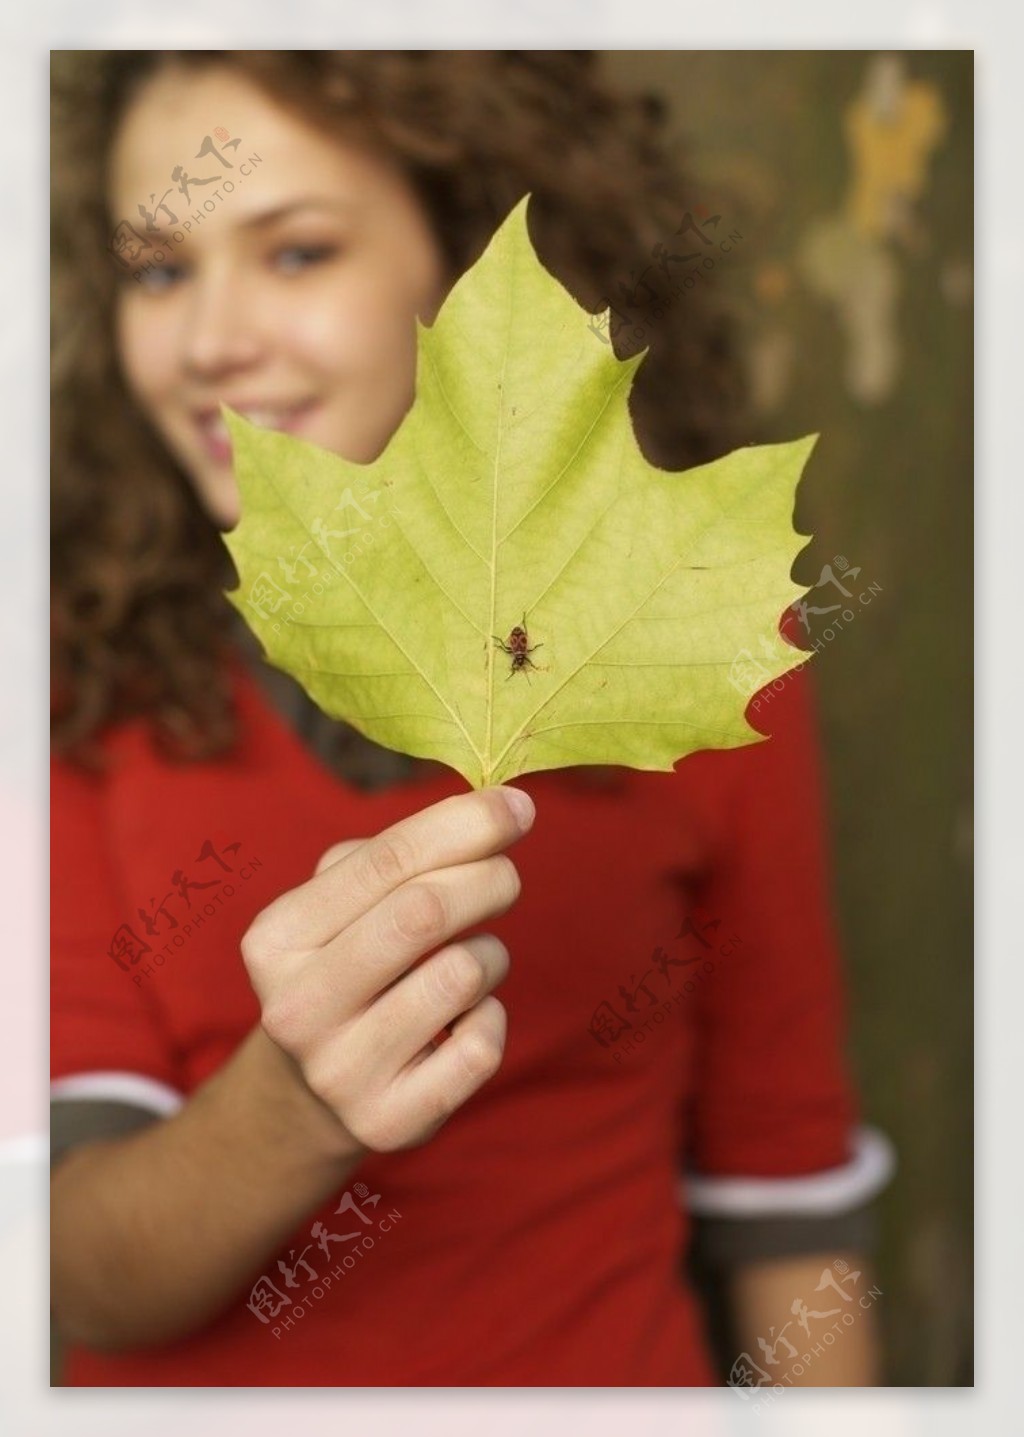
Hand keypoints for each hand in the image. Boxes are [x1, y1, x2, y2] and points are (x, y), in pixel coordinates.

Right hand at [241, 784, 534, 1155]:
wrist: (309, 1096)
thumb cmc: (345, 966)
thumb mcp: (336, 904)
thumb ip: (396, 853)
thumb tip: (495, 810)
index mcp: (278, 938)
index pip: (386, 861)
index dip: (464, 825)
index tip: (517, 804)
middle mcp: (298, 1008)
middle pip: (424, 912)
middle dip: (488, 879)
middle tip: (508, 875)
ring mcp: (341, 1072)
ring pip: (463, 974)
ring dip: (489, 953)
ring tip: (466, 961)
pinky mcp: (390, 1121)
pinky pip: (482, 1045)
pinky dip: (490, 1016)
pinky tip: (462, 1020)